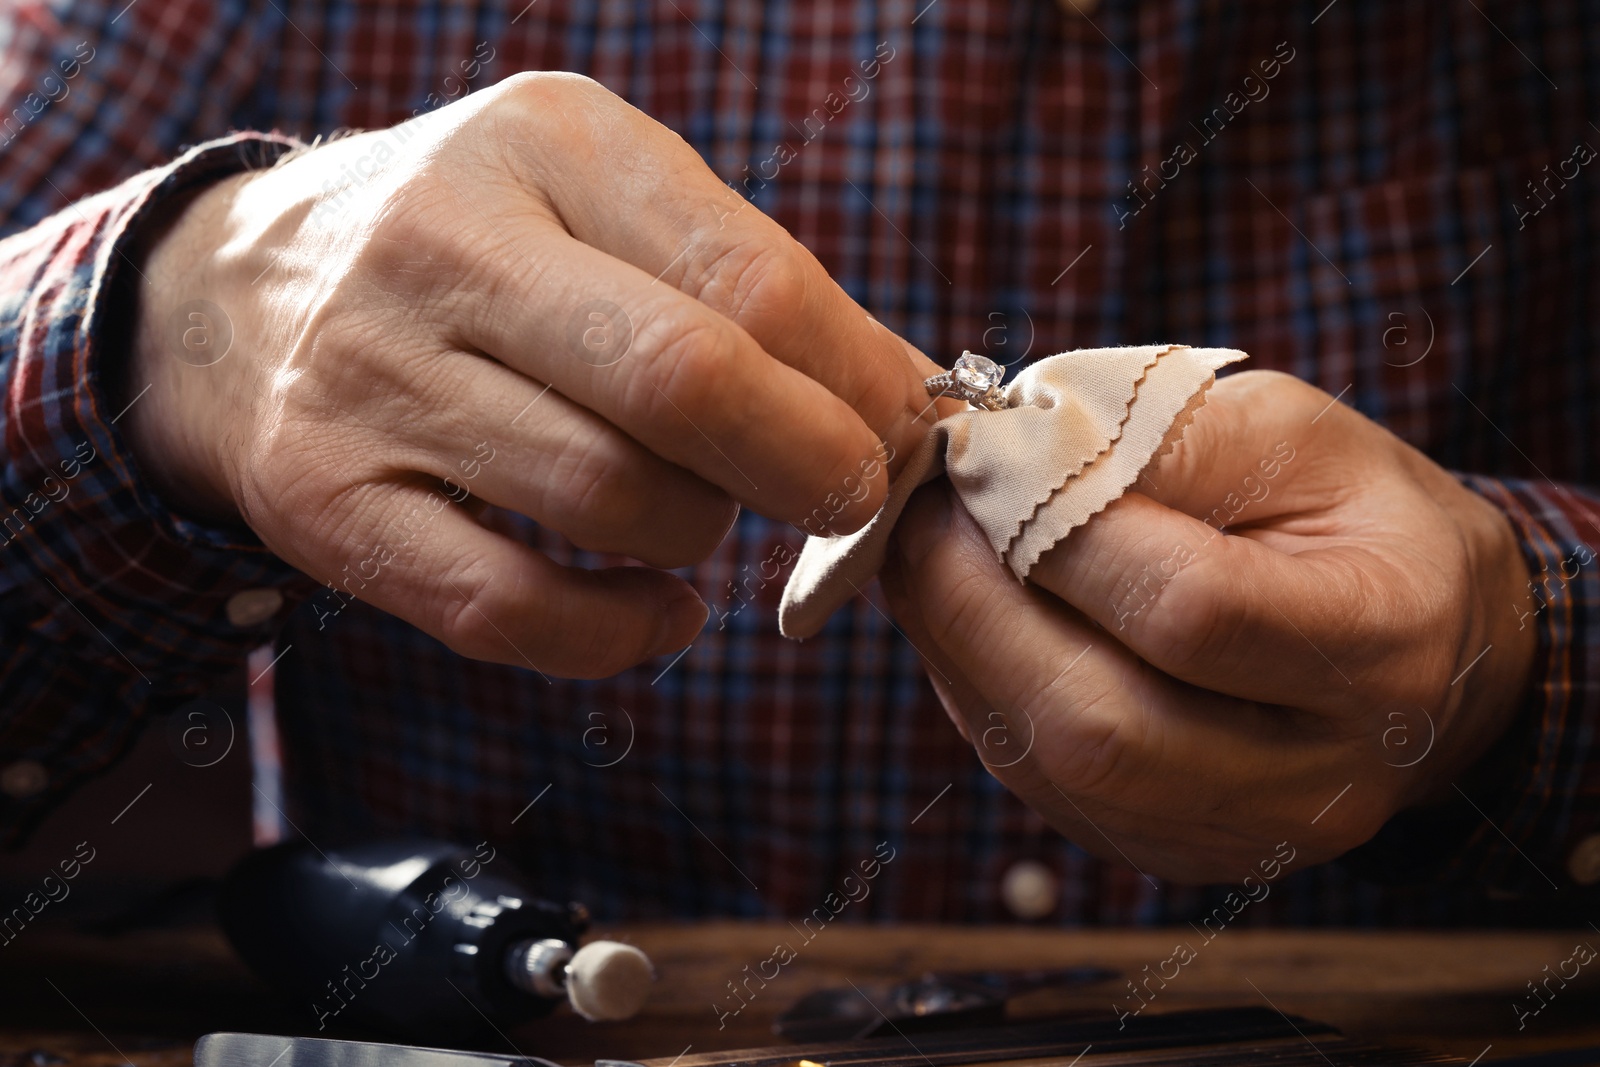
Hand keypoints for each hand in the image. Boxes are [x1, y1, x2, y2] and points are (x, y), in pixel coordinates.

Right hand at [123, 73, 942, 676]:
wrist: (235, 296)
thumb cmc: (477, 247)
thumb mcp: (598, 197)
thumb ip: (743, 279)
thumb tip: (907, 394)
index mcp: (545, 145)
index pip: (746, 277)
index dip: (855, 379)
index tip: (902, 431)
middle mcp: (444, 249)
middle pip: (680, 382)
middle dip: (807, 464)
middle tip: (847, 497)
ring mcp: (371, 380)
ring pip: (606, 500)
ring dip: (701, 534)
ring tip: (705, 514)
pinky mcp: (328, 504)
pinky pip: (508, 608)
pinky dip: (618, 633)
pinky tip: (664, 611)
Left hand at [880, 370, 1536, 881]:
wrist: (1423, 643)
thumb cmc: (1347, 514)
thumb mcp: (1285, 432)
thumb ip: (1152, 440)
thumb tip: (1000, 461)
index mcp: (1376, 647)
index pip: (1188, 613)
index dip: (1058, 536)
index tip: (981, 464)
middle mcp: (1317, 777)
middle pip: (1101, 727)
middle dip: (972, 608)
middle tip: (918, 518)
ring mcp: (1243, 836)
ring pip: (1054, 770)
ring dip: (957, 651)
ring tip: (928, 559)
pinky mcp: (1173, 854)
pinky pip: (1040, 787)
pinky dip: (980, 694)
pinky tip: (965, 621)